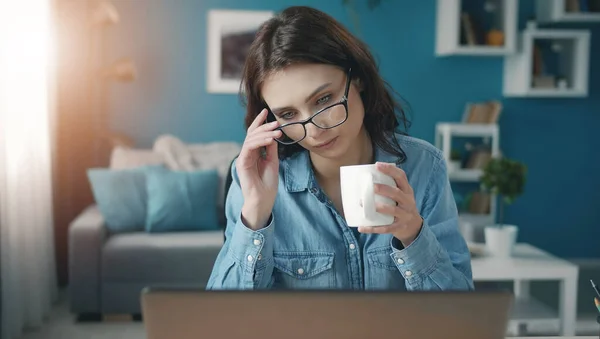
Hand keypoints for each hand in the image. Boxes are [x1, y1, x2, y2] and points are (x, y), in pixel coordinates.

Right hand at [237, 109, 281, 229]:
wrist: (263, 199)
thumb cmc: (268, 183)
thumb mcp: (272, 162)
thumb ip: (271, 148)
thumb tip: (273, 134)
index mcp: (254, 153)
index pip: (255, 134)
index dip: (259, 122)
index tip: (266, 111)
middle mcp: (247, 153)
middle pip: (252, 134)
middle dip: (264, 126)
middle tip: (276, 122)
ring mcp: (243, 158)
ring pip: (251, 139)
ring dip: (264, 133)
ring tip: (277, 132)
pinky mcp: (242, 163)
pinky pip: (249, 147)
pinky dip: (260, 141)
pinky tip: (270, 139)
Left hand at [358, 162, 422, 245]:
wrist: (414, 227)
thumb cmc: (403, 206)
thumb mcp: (403, 195)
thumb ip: (391, 186)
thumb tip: (368, 177)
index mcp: (407, 191)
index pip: (401, 177)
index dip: (390, 170)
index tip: (377, 165)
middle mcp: (407, 202)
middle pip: (397, 193)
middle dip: (384, 189)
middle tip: (372, 187)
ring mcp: (404, 215)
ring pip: (393, 211)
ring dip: (380, 207)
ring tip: (366, 205)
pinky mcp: (398, 227)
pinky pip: (385, 228)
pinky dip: (372, 228)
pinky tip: (361, 227)